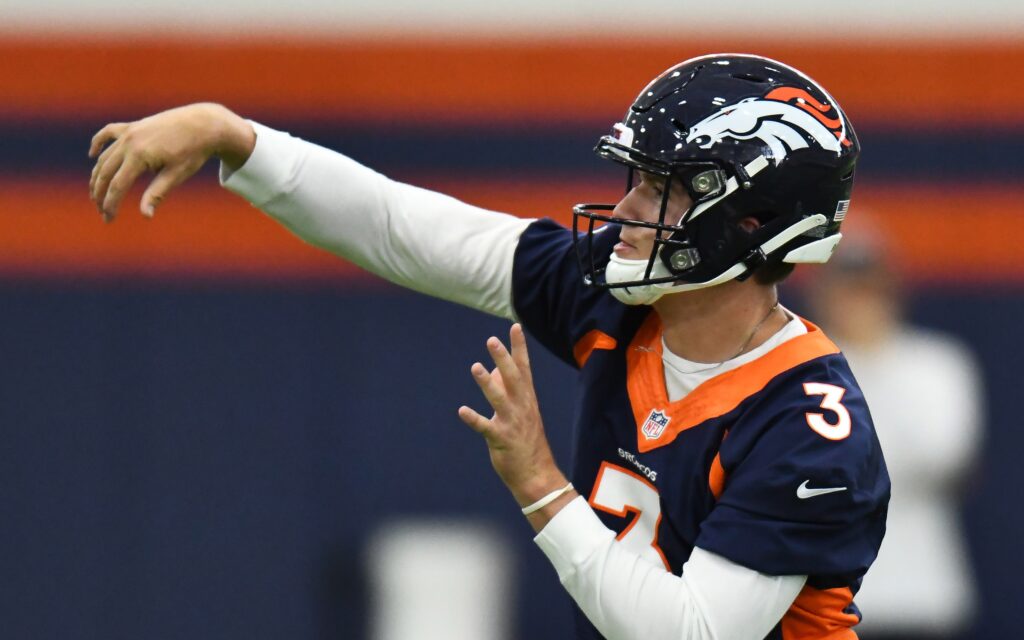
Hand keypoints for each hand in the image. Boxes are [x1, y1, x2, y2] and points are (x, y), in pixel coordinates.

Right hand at [88, 103, 255, 221]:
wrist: (204, 124)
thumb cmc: (193, 152)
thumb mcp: (176, 175)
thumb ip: (157, 193)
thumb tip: (146, 216)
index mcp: (139, 155)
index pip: (117, 186)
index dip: (110, 204)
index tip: (109, 219)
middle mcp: (129, 142)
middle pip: (105, 172)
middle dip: (101, 194)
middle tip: (101, 211)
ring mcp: (129, 132)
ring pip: (105, 157)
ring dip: (98, 175)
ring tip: (96, 194)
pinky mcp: (133, 126)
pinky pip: (108, 133)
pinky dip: (98, 144)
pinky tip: (93, 156)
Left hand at [458, 324, 575, 527]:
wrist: (537, 476)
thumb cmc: (526, 441)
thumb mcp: (521, 412)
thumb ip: (508, 390)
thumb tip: (493, 369)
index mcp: (527, 399)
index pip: (524, 368)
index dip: (519, 347)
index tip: (515, 327)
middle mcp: (522, 407)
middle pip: (512, 378)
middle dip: (503, 358)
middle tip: (492, 339)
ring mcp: (512, 423)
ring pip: (499, 399)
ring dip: (487, 383)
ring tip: (476, 367)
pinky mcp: (502, 440)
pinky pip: (486, 428)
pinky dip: (475, 419)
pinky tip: (462, 411)